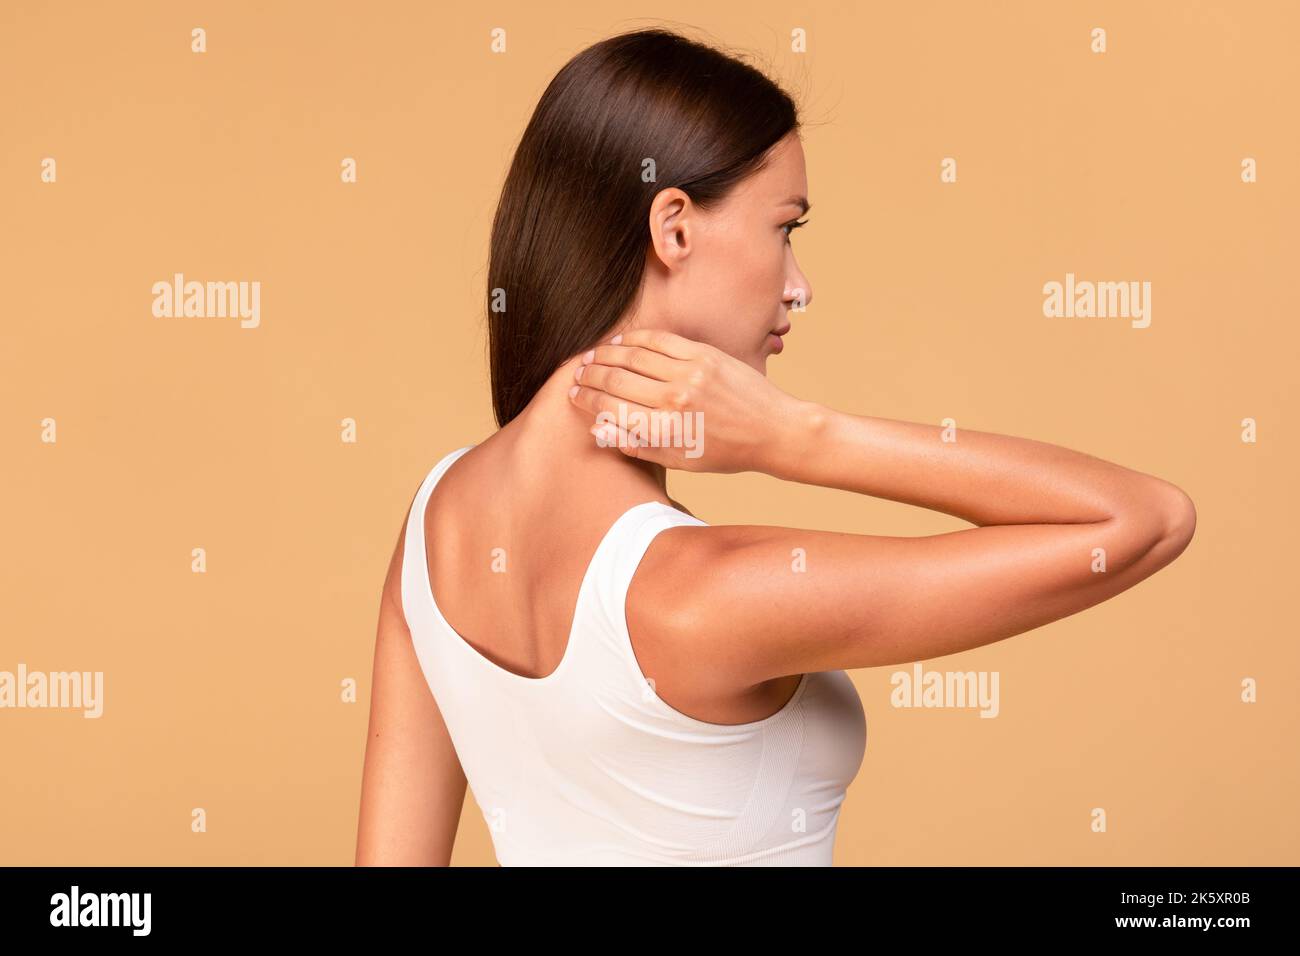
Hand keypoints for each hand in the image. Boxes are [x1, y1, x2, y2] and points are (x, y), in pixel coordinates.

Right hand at [566, 328, 815, 473]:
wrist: (773, 430)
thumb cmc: (726, 452)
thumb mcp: (679, 461)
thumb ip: (638, 445)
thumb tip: (599, 427)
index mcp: (665, 431)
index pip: (611, 408)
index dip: (586, 399)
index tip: (573, 393)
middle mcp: (674, 400)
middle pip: (616, 380)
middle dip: (590, 375)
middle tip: (576, 372)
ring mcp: (690, 373)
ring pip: (633, 356)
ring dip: (607, 353)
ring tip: (593, 355)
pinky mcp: (704, 354)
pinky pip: (660, 340)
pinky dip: (636, 338)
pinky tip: (622, 342)